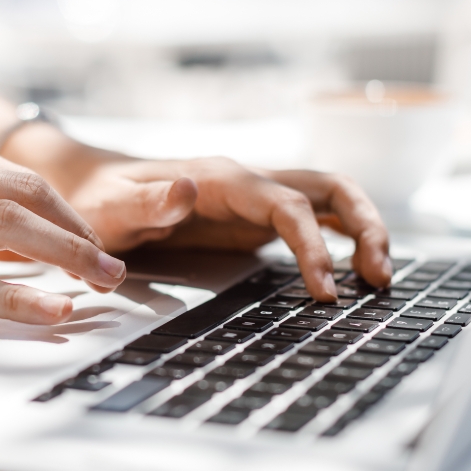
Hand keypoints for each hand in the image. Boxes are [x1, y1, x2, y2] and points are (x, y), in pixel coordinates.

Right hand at [0, 127, 125, 336]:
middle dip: (79, 233)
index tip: (93, 247)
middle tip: (112, 268)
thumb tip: (35, 239)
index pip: (19, 177)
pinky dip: (20, 296)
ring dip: (65, 256)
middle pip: (23, 195)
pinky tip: (54, 310)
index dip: (67, 214)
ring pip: (5, 227)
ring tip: (102, 283)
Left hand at [65, 156, 391, 301]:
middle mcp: (249, 181)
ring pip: (332, 199)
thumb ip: (148, 204)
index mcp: (223, 179)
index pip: (288, 205)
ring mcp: (257, 197)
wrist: (91, 185)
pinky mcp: (257, 216)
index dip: (314, 246)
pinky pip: (314, 218)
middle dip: (365, 227)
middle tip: (380, 279)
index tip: (325, 290)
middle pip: (331, 188)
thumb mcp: (111, 208)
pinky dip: (343, 239)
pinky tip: (354, 272)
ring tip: (380, 279)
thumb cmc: (100, 200)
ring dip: (364, 230)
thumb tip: (188, 191)